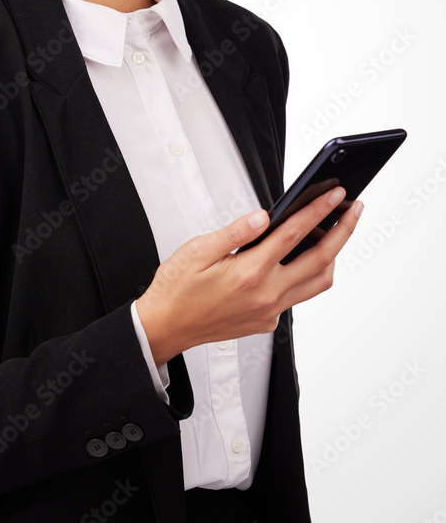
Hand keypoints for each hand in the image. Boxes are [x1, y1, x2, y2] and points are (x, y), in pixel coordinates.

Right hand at [135, 186, 362, 365]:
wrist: (165, 327)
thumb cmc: (176, 288)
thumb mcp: (198, 250)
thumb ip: (235, 232)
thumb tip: (264, 216)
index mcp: (249, 273)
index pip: (294, 234)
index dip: (319, 210)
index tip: (338, 195)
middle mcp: (266, 296)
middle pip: (321, 260)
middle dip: (344, 230)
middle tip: (356, 208)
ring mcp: (269, 312)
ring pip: (317, 283)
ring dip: (333, 256)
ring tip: (337, 231)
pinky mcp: (267, 322)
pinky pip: (297, 297)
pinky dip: (307, 275)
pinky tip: (300, 258)